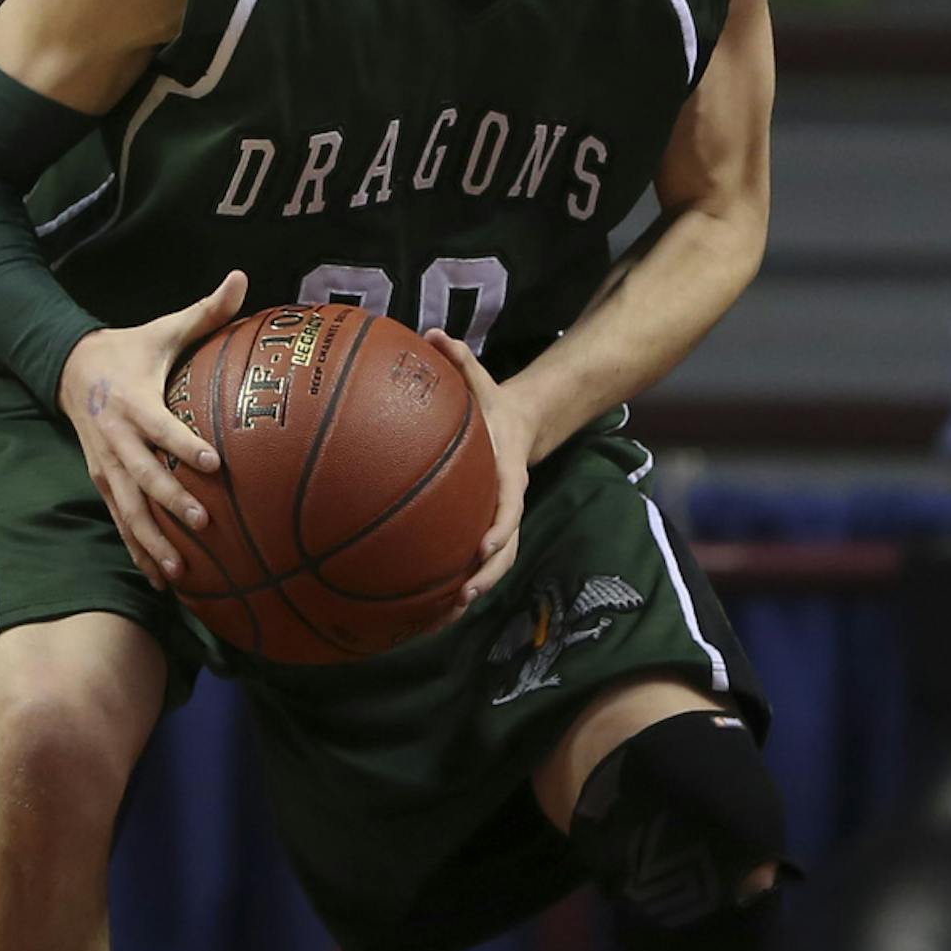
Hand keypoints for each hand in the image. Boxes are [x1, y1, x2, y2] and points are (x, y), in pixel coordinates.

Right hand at [59, 271, 240, 586]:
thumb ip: (206, 311)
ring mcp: (106, 464)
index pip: (161, 427)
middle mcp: (116, 438)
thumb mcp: (163, 329)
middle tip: (204, 524)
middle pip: (143, 476)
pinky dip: (137, 550)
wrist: (69, 367)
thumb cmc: (130, 350)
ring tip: (178, 570)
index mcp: (134, 401)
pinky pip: (120, 520)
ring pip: (127, 508)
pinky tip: (160, 579)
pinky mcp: (102, 481)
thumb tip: (241, 279)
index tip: (213, 464)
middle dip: (171, 501)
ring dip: (152, 540)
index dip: (184, 445)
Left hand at [422, 330, 532, 611]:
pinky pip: (477, 564)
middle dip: (488, 575)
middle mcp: (508, 502)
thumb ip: (461, 359)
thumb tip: (435, 334)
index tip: (483, 544)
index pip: (509, 503)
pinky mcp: (485, 528)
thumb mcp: (480, 379)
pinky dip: (460, 588)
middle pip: (508, 548)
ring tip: (445, 616)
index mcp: (508, 470)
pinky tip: (432, 613)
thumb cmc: (491, 403)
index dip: (500, 525)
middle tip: (463, 595)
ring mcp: (500, 519)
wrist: (519, 424)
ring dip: (475, 591)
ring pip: (496, 565)